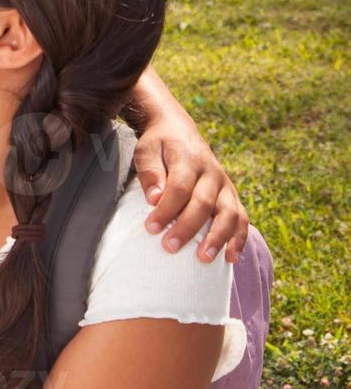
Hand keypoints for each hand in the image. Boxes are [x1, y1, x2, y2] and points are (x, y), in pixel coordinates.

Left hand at [133, 113, 248, 264]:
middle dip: (187, 228)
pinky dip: (239, 238)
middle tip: (169, 247)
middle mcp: (211, 173)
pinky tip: (231, 258)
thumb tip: (154, 199)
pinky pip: (242, 218)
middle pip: (203, 203)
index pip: (179, 188)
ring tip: (204, 258)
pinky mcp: (231, 195)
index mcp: (189, 160)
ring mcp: (225, 185)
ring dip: (219, 237)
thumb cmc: (159, 144)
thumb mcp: (147, 149)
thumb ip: (150, 172)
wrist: (178, 129)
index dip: (166, 210)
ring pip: (229, 213)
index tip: (151, 228)